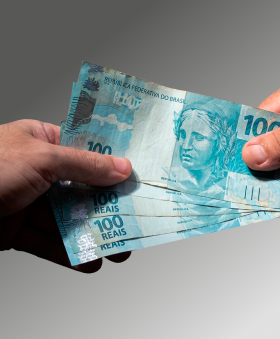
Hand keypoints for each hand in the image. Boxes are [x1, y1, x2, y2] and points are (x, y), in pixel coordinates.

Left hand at [0, 120, 131, 271]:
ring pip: (69, 219)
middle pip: (82, 190)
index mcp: (42, 142)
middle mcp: (38, 171)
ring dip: (94, 236)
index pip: (86, 152)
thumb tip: (122, 167)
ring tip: (120, 250)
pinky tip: (90, 263)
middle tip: (134, 221)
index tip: (136, 179)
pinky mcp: (17, 229)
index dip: (112, 165)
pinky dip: (69, 253)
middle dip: (108, 209)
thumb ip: (85, 165)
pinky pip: (50, 242)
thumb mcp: (43, 158)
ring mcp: (29, 201)